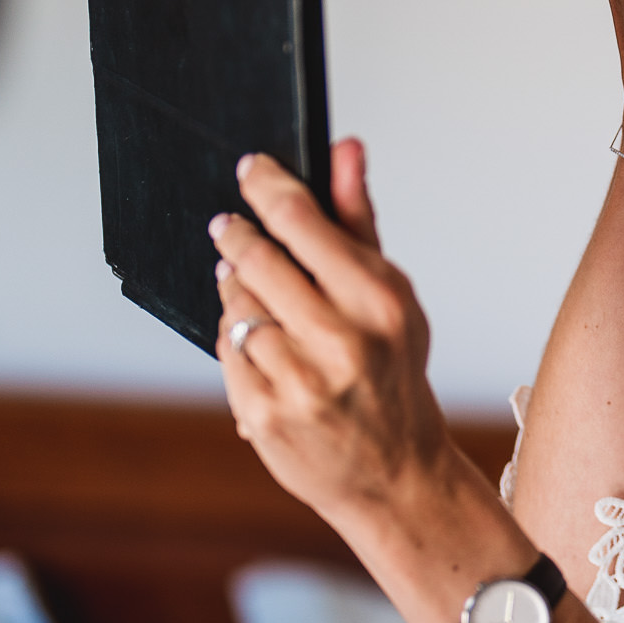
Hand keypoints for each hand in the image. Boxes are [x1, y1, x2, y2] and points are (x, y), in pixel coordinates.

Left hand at [211, 140, 450, 520]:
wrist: (397, 475)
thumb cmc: (393, 374)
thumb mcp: (392, 297)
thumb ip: (358, 221)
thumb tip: (345, 147)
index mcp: (379, 300)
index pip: (304, 221)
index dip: (267, 187)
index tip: (250, 169)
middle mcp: (342, 340)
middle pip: (258, 259)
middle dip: (237, 236)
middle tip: (228, 226)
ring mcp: (299, 381)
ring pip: (236, 306)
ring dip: (236, 291)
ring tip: (255, 295)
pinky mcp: (264, 414)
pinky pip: (226, 351)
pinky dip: (235, 340)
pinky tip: (259, 344)